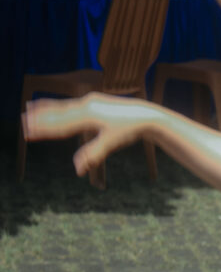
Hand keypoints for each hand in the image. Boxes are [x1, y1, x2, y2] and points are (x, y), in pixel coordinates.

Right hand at [23, 94, 156, 176]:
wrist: (146, 115)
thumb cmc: (128, 131)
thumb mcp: (111, 144)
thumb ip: (93, 155)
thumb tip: (77, 171)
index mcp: (89, 116)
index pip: (61, 125)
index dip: (44, 130)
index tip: (29, 134)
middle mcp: (87, 105)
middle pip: (59, 113)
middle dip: (41, 118)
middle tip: (23, 123)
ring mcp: (90, 101)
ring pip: (63, 106)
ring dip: (46, 109)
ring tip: (29, 109)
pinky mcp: (94, 100)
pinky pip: (70, 104)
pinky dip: (57, 105)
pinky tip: (51, 105)